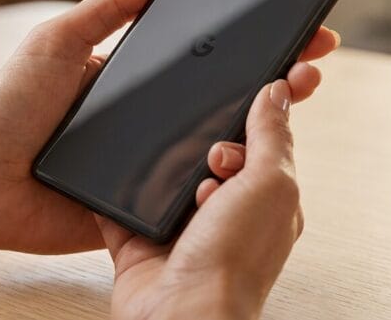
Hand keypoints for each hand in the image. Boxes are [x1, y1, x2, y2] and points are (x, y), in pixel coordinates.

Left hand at [0, 0, 338, 254]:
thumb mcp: (58, 41)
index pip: (208, 54)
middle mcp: (153, 115)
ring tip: (299, 97)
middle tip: (313, 61)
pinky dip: (229, 177)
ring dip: (265, 124)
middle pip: (229, 95)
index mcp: (138, 76)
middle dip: (280, 76)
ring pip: (222, 142)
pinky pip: (196, 188)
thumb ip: (109, 7)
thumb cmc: (8, 111)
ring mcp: (154, 157)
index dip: (252, 40)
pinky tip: (257, 157)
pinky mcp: (148, 199)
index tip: (294, 25)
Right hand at [100, 79, 301, 319]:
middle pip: (210, 156)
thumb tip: (277, 92)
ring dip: (165, 171)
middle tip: (209, 165)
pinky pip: (121, 205)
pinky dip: (114, 193)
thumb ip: (273, 136)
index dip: (247, 130)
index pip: (258, 146)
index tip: (236, 122)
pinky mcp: (140, 241)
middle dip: (206, 150)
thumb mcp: (271, 184)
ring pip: (167, 177)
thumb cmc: (234, 264)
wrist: (181, 315)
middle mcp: (226, 216)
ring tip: (175, 185)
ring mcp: (182, 230)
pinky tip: (113, 174)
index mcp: (266, 202)